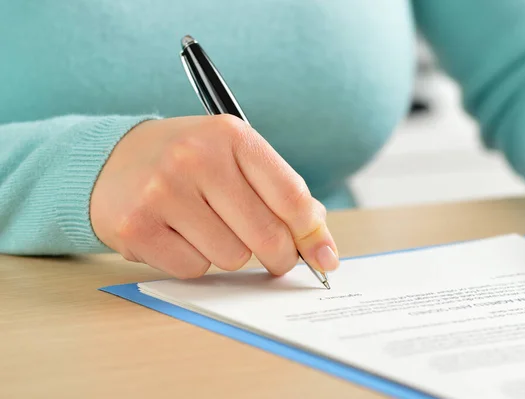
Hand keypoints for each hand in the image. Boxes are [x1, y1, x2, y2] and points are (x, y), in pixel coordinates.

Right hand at [90, 115, 338, 278]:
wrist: (110, 160)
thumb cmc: (187, 162)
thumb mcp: (234, 158)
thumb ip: (278, 193)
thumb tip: (320, 241)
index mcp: (231, 135)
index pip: (291, 195)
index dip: (313, 234)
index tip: (324, 257)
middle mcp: (196, 158)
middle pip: (267, 234)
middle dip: (279, 256)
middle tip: (276, 258)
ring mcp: (163, 191)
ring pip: (232, 257)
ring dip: (229, 253)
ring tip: (205, 228)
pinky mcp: (137, 226)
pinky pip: (194, 269)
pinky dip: (195, 261)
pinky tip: (178, 236)